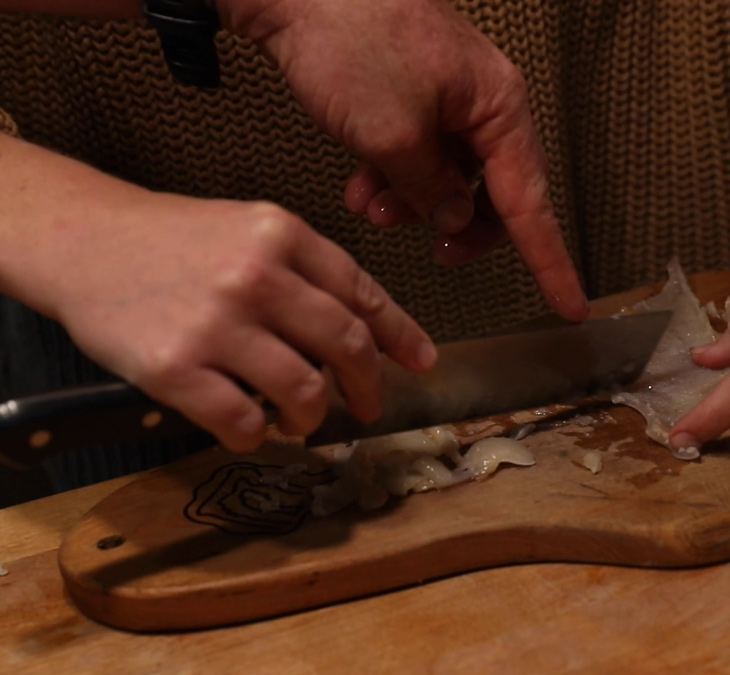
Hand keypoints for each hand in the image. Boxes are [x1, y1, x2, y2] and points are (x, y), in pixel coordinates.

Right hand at [42, 191, 432, 451]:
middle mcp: (256, 276)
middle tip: (367, 406)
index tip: (420, 362)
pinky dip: (258, 435)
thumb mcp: (249, 229)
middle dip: (367, 386)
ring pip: (303, 391)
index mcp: (281, 235)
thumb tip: (372, 329)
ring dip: (312, 417)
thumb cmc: (173, 241)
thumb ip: (308, 271)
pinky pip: (243, 422)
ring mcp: (216, 324)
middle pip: (346, 345)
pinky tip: (252, 427)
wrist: (83, 242)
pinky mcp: (175, 368)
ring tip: (300, 419)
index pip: (361, 293)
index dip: (399, 334)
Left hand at [222, 0, 588, 320]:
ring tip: (375, 208)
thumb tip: (455, 220)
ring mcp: (448, 93)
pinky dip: (394, 176)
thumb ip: (432, 191)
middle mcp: (483, 99)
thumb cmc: (349, 33)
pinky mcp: (413, 89)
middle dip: (459, 225)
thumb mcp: (393, 135)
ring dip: (415, 202)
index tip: (569, 304)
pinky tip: (362, 184)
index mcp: (498, 105)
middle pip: (495, 191)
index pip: (532, 203)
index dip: (550, 261)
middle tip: (437, 252)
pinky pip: (420, 151)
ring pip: (450, 175)